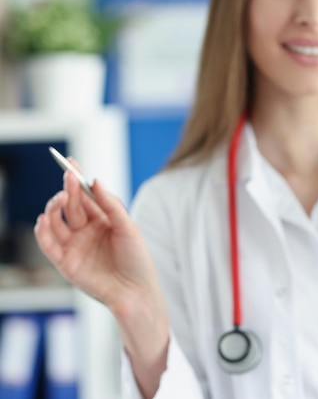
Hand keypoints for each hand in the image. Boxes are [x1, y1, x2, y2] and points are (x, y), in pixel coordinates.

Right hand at [34, 163, 160, 315]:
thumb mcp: (128, 227)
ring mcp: (74, 246)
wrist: (136, 292)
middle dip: (68, 189)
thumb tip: (95, 180)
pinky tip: (44, 219)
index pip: (85, 195)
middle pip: (71, 205)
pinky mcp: (65, 263)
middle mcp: (86, 231)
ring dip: (53, 207)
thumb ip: (111, 205)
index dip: (76, 179)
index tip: (70, 162)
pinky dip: (42, 231)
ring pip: (55, 221)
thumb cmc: (137, 260)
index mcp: (103, 220)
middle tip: (68, 177)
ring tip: (59, 199)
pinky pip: (48, 244)